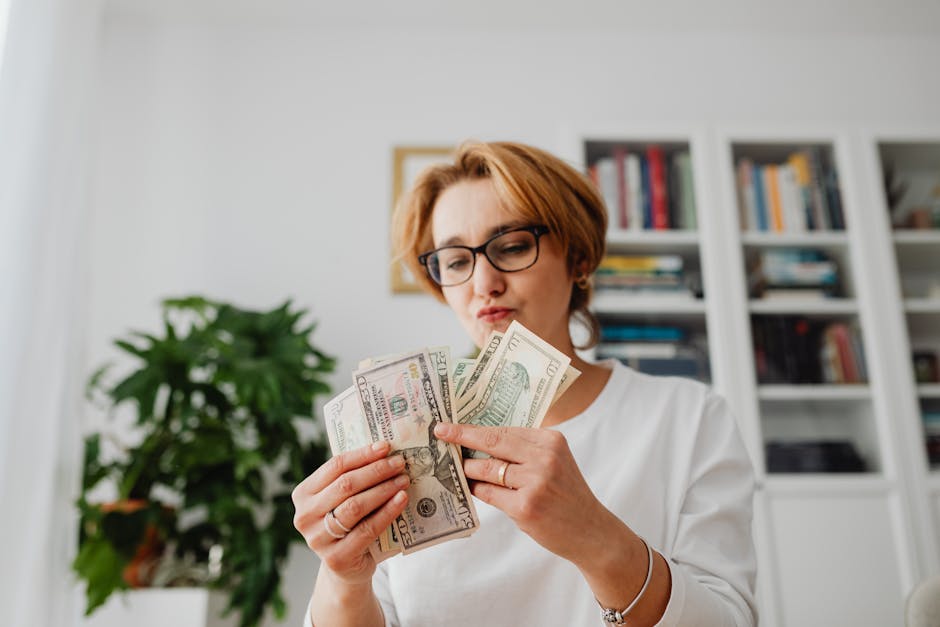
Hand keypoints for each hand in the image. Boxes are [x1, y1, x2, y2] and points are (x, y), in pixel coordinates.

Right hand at [292, 441, 409, 585]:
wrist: (346, 568)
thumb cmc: (348, 525)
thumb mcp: (342, 501)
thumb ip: (353, 480)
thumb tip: (384, 451)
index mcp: (303, 494)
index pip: (334, 467)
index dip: (362, 455)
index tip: (386, 446)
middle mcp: (304, 516)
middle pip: (345, 485)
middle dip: (376, 471)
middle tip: (399, 463)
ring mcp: (318, 539)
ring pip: (355, 506)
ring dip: (383, 490)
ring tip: (403, 480)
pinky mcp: (336, 558)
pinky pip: (366, 530)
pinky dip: (387, 512)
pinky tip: (401, 500)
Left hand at [433, 422, 615, 564]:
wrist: (591, 531)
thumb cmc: (567, 495)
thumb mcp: (556, 462)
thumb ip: (526, 450)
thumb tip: (480, 441)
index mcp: (551, 440)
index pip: (504, 429)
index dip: (474, 428)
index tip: (450, 425)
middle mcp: (545, 457)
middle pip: (492, 442)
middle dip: (461, 436)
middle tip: (440, 433)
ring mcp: (535, 483)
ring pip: (486, 469)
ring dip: (468, 469)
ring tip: (458, 469)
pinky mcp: (525, 507)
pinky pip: (489, 493)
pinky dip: (477, 490)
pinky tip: (472, 488)